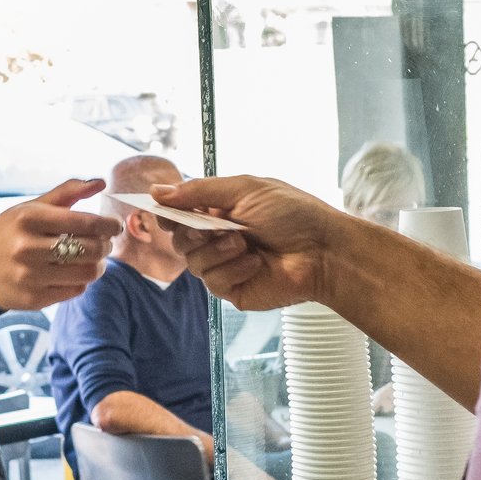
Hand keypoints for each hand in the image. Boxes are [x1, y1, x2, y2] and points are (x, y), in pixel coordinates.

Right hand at [0, 179, 122, 310]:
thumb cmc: (8, 233)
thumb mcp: (30, 208)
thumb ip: (67, 193)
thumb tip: (101, 182)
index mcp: (28, 219)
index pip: (85, 222)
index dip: (109, 225)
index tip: (115, 226)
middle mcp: (27, 247)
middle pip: (91, 249)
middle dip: (106, 246)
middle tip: (105, 243)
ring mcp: (30, 276)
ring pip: (87, 273)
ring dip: (98, 266)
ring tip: (94, 260)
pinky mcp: (33, 298)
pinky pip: (75, 290)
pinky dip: (82, 281)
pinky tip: (73, 272)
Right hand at [151, 176, 344, 310]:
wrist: (324, 250)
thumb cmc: (293, 214)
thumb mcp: (244, 189)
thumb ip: (199, 191)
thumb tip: (157, 191)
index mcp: (220, 212)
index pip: (180, 214)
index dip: (168, 213)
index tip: (164, 211)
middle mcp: (219, 239)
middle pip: (180, 240)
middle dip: (193, 233)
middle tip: (215, 227)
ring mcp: (226, 266)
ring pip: (192, 263)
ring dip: (216, 250)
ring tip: (244, 243)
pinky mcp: (234, 290)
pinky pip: (213, 282)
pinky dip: (233, 269)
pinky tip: (256, 263)